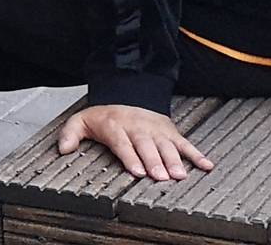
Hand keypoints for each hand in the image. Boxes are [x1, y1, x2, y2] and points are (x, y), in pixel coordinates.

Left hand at [60, 104, 213, 181]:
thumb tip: (62, 149)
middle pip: (147, 147)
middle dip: (154, 162)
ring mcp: (156, 130)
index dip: (131, 158)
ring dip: (175, 161)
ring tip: (180, 176)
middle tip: (161, 177)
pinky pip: (185, 144)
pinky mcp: (170, 132)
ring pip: (167, 147)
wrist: (127, 93)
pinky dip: (197, 154)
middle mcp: (138, 128)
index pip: (123, 144)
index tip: (138, 171)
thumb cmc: (104, 115)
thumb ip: (70, 134)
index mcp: (115, 127)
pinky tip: (207, 165)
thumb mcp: (81, 120)